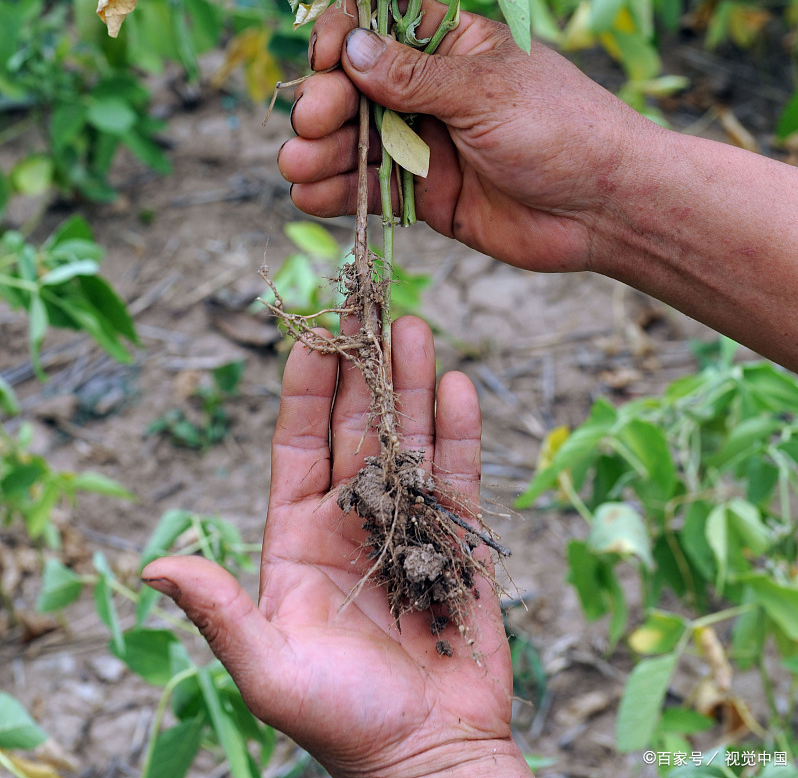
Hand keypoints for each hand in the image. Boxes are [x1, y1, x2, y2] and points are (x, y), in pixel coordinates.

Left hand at [141, 317, 526, 777]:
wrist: (429, 758)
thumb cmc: (342, 723)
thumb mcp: (269, 669)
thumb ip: (220, 612)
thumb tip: (154, 568)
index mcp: (298, 538)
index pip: (298, 445)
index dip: (304, 389)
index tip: (310, 333)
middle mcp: (350, 519)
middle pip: (355, 426)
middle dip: (361, 366)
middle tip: (368, 304)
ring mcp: (406, 524)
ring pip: (407, 437)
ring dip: (411, 383)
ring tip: (414, 326)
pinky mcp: (457, 541)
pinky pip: (457, 475)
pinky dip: (459, 429)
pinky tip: (458, 386)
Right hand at [278, 0, 647, 273]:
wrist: (608, 209)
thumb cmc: (563, 128)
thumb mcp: (487, 91)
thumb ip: (414, 76)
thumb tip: (350, 48)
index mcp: (450, 44)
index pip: (376, 25)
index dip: (342, 37)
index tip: (327, 59)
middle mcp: (429, 89)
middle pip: (352, 86)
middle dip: (324, 102)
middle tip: (315, 122)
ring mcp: (423, 142)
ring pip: (352, 140)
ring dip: (318, 151)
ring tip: (297, 165)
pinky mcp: (423, 194)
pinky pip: (368, 188)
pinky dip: (336, 192)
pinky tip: (310, 196)